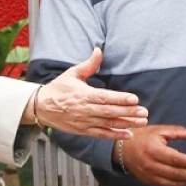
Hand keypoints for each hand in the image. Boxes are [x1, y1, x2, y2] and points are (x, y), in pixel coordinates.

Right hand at [34, 49, 149, 138]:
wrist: (40, 107)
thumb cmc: (58, 89)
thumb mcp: (72, 73)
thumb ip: (89, 64)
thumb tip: (98, 50)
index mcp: (83, 94)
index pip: (105, 97)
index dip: (120, 98)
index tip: (135, 99)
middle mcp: (85, 109)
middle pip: (110, 111)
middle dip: (129, 113)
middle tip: (144, 112)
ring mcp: (84, 122)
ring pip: (108, 124)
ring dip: (126, 124)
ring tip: (141, 122)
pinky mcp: (83, 131)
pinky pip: (101, 134)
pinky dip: (114, 135)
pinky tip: (128, 135)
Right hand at [118, 125, 185, 185]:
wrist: (123, 149)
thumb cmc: (143, 137)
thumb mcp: (159, 130)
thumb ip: (178, 132)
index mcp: (153, 150)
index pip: (175, 159)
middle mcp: (150, 164)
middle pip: (175, 173)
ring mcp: (149, 175)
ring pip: (172, 182)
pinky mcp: (149, 181)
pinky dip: (179, 184)